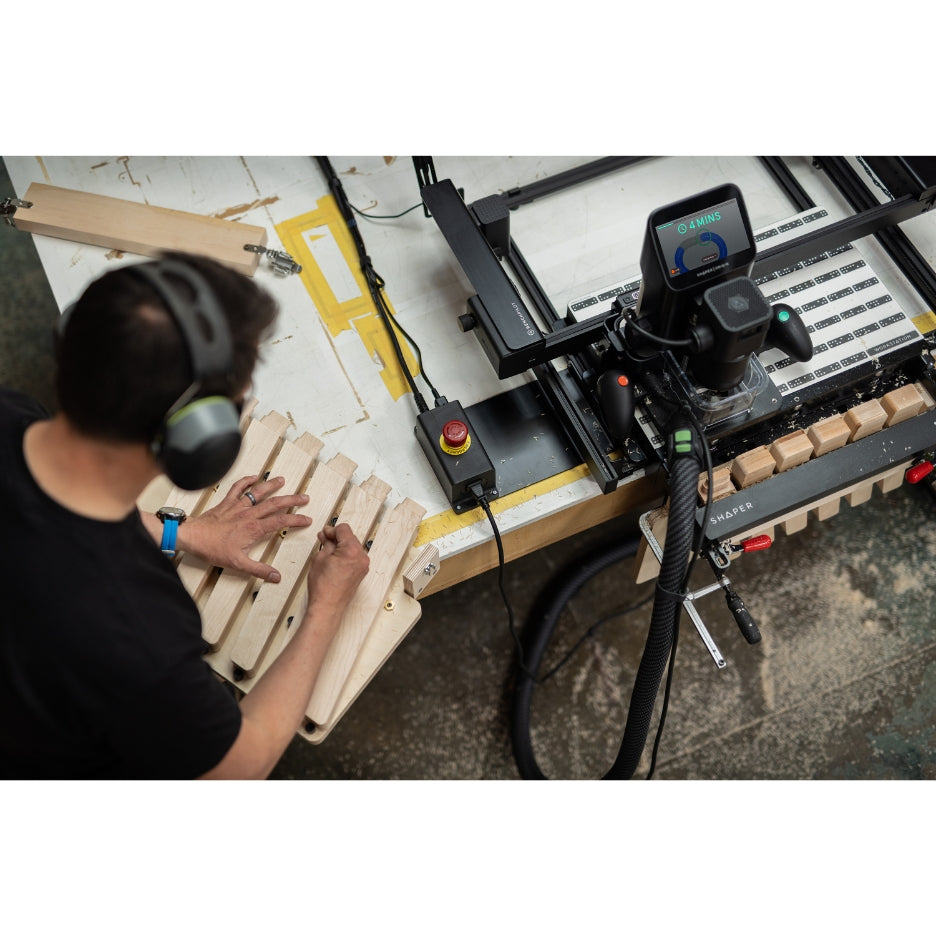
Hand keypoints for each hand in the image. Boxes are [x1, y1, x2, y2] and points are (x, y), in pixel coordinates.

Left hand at [178, 475, 312, 582]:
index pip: (281, 522)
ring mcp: (238, 506)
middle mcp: (249, 515)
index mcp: (254, 529)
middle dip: (292, 500)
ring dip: (271, 485)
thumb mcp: (238, 564)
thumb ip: (259, 570)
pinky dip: (246, 481)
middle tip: (304, 497)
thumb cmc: (213, 549)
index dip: (296, 520)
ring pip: (258, 493)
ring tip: (282, 480)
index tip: (307, 519)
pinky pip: (237, 488)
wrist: (192, 537)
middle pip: (275, 504)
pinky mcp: (226, 503)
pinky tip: (253, 477)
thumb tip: (276, 576)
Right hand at [305, 523, 369, 623]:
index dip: (332, 530)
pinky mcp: (361, 572)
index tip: (325, 533)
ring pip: (353, 547)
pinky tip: (334, 558)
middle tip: (324, 539)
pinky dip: (346, 554)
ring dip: (341, 546)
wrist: (328, 606)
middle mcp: (361, 557)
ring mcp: (363, 566)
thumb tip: (327, 537)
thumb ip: (326, 543)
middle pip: (350, 537)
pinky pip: (355, 557)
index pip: (344, 529)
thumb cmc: (323, 587)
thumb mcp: (320, 558)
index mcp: (351, 551)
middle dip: (337, 537)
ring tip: (328, 550)